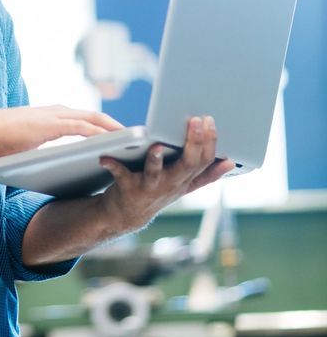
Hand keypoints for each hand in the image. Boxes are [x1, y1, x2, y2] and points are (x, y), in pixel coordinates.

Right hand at [0, 104, 122, 158]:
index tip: (119, 136)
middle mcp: (58, 111)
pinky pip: (86, 128)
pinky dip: (103, 134)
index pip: (85, 118)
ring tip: (133, 140)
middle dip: (116, 126)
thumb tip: (46, 159)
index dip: (104, 126)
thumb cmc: (0, 139)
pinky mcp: (54, 124)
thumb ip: (41, 146)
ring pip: (96, 119)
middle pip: (96, 116)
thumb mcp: (27, 143)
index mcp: (53, 115)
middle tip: (135, 137)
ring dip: (116, 129)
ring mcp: (57, 115)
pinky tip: (115, 142)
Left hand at [98, 115, 234, 233]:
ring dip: (156, 161)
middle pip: (187, 164)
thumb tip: (230, 162)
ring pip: (156, 174)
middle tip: (195, 122)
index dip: (210, 142)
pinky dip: (113, 166)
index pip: (204, 161)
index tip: (210, 121)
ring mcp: (150, 187)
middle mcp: (170, 184)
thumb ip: (207, 174)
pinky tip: (106, 157)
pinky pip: (121, 176)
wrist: (127, 216)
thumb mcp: (185, 185)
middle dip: (193, 143)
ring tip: (156, 147)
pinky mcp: (127, 189)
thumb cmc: (158, 192)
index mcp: (185, 179)